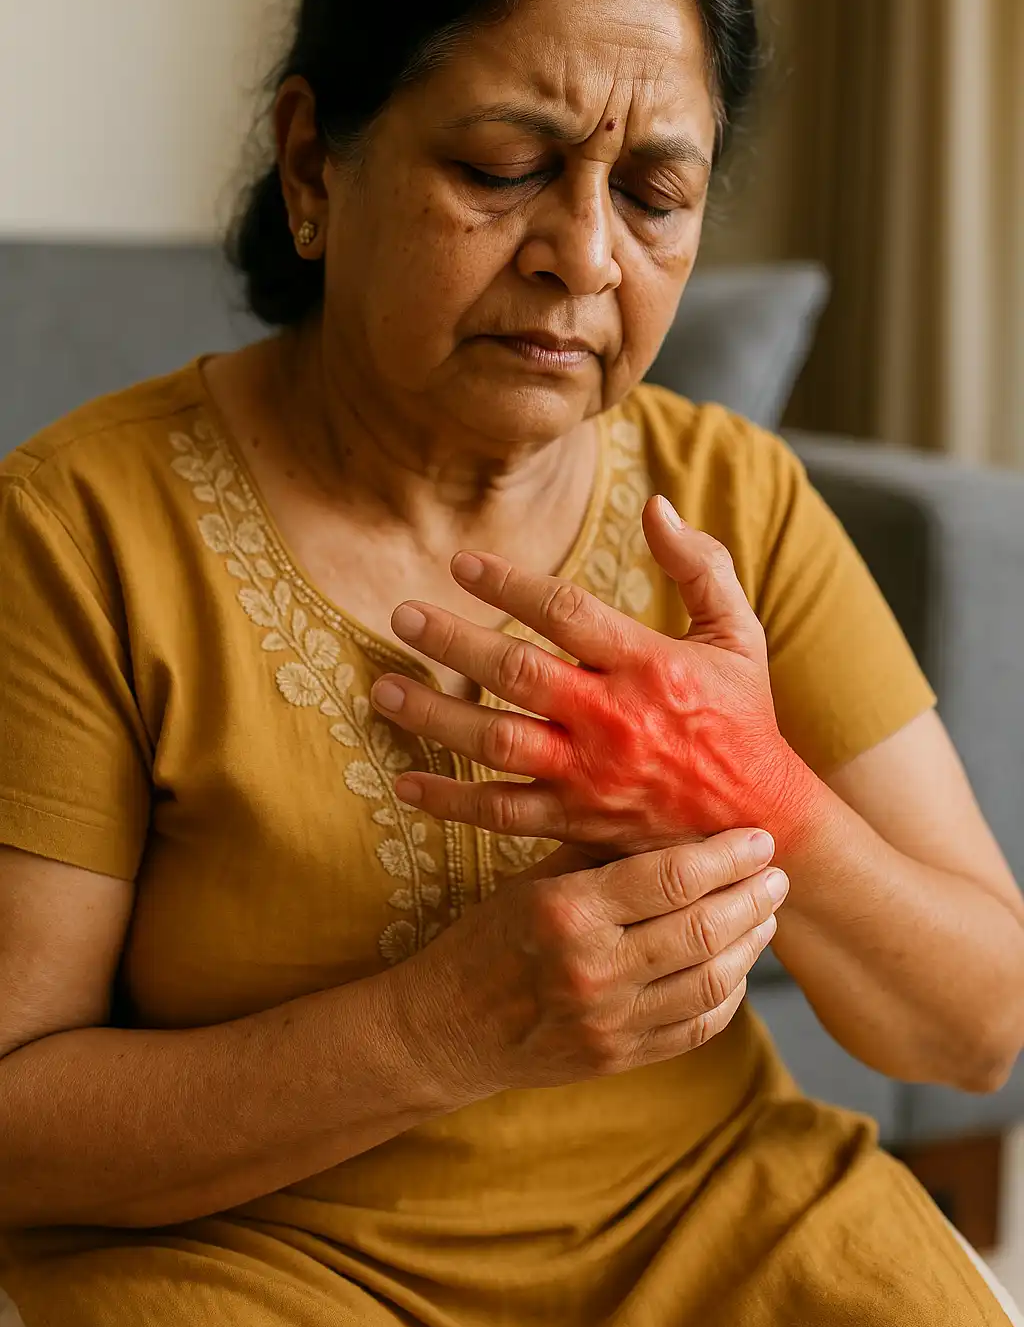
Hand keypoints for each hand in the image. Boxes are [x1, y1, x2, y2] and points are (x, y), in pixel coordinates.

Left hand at [370, 496, 819, 856]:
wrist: (763, 821)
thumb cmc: (743, 716)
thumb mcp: (737, 633)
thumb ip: (699, 564)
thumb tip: (656, 504)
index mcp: (650, 664)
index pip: (567, 612)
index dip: (509, 583)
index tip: (460, 563)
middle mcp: (614, 719)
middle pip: (518, 672)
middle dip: (454, 643)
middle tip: (401, 617)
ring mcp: (592, 775)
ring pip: (498, 742)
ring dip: (435, 716)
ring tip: (383, 691)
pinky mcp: (579, 823)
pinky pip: (504, 813)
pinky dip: (451, 802)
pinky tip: (405, 785)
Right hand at [388, 825, 789, 1098]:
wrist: (446, 1028)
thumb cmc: (489, 938)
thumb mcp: (532, 880)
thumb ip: (601, 853)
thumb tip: (677, 818)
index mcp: (566, 911)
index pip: (670, 878)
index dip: (726, 856)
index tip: (758, 838)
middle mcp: (591, 969)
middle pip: (702, 929)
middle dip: (752, 897)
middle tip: (776, 874)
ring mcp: (608, 1023)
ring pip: (712, 981)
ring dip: (751, 944)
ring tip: (766, 915)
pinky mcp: (619, 1060)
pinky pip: (697, 1026)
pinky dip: (729, 993)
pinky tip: (736, 965)